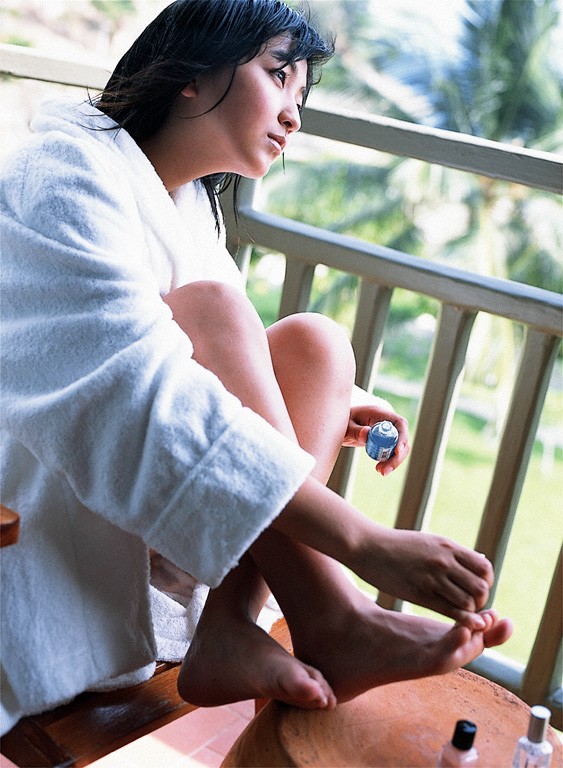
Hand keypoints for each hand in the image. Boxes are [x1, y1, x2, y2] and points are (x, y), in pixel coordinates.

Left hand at [343, 403, 409, 474]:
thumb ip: (356, 430)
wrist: (339, 424)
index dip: (402, 437)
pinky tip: (380, 469)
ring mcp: (387, 432)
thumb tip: (366, 434)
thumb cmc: (342, 421)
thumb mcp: (346, 426)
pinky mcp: (384, 441)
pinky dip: (389, 461)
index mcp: (379, 413)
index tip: (396, 451)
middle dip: (398, 456)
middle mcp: (386, 422)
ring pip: (399, 447)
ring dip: (393, 461)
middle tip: (385, 469)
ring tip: (381, 472)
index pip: (399, 423)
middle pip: (402, 438)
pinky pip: (392, 452)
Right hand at [354, 527, 493, 629]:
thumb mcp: (429, 541)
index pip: (485, 568)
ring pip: (469, 602)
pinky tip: (462, 624)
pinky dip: (462, 620)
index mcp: (448, 546)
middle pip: (481, 587)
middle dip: (481, 600)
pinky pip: (451, 611)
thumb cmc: (397, 545)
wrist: (367, 545)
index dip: (486, 583)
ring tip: (460, 613)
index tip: (475, 589)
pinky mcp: (419, 593)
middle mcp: (444, 561)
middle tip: (470, 605)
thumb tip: (480, 560)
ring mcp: (432, 577)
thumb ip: (454, 552)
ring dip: (470, 611)